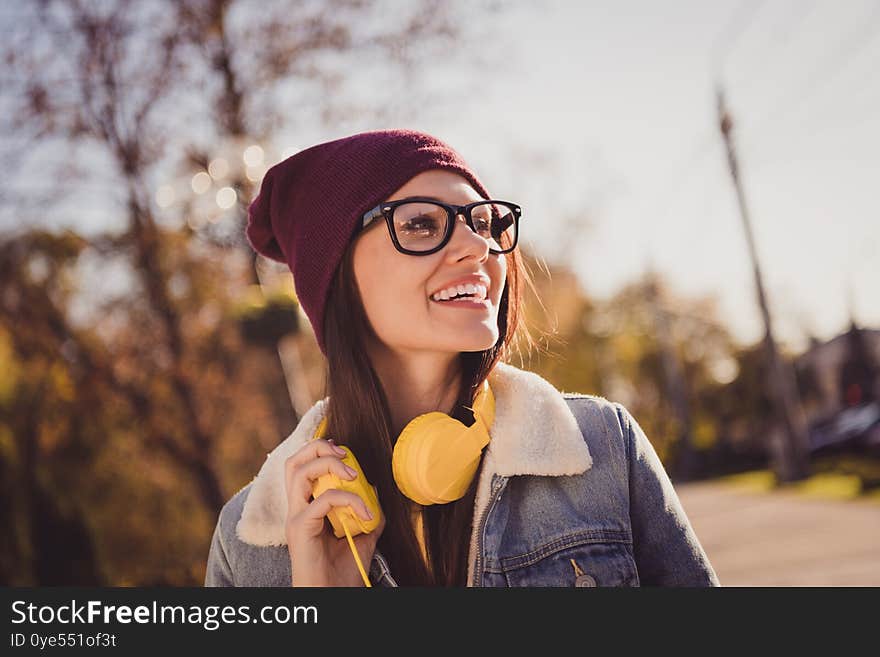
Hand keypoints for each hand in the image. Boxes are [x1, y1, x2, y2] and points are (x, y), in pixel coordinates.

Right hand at [284, 438, 385, 585]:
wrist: (334, 597)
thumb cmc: (343, 573)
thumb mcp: (363, 536)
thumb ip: (368, 512)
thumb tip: (375, 490)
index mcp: (306, 508)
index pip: (303, 466)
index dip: (321, 451)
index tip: (347, 454)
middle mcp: (296, 509)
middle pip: (293, 462)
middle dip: (318, 447)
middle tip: (344, 453)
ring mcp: (295, 517)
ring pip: (300, 472)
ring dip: (330, 465)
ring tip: (354, 476)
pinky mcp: (300, 528)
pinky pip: (323, 500)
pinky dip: (348, 500)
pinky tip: (366, 515)